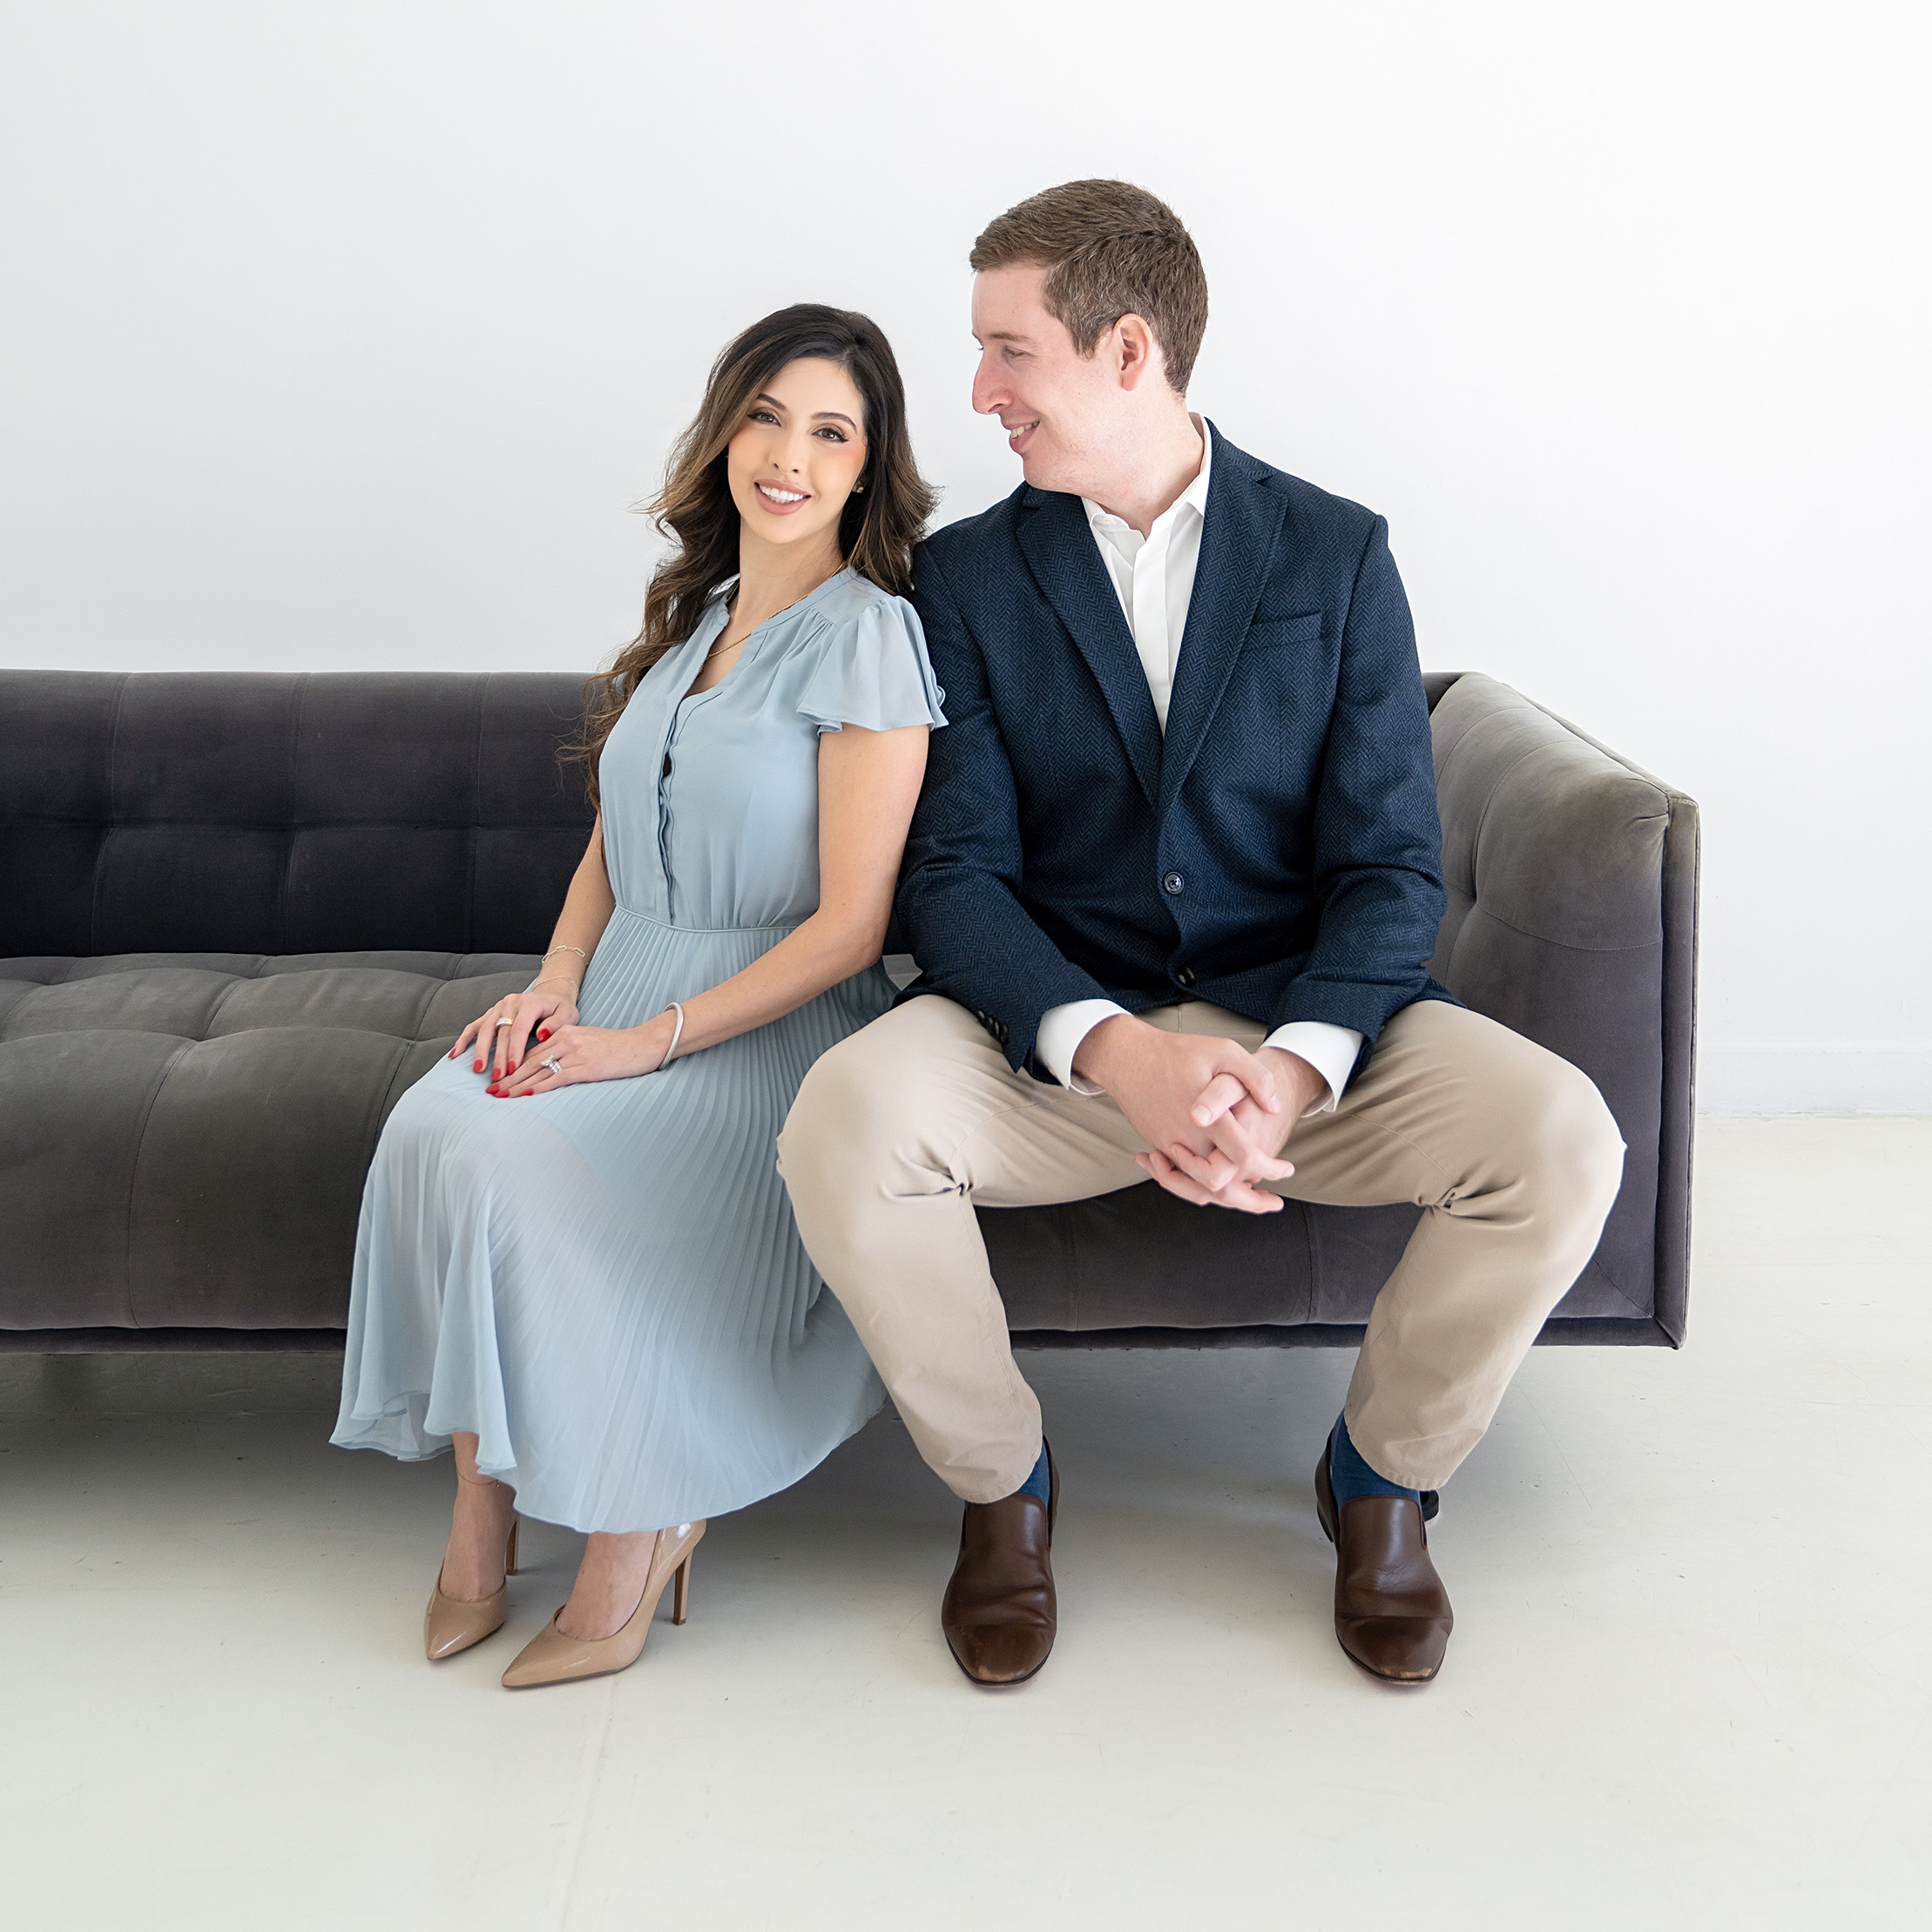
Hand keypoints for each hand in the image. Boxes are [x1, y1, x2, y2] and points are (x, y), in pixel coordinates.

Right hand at [451, 985, 581, 1082]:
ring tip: (478, 1070)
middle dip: (499, 1056)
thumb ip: (556, 1024)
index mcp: (529, 1002)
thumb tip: (541, 1035)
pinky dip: (463, 1040)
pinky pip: (474, 1026)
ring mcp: (498, 1007)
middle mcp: (510, 1003)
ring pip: (485, 1030)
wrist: (551, 995)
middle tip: (498, 1077)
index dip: (515, 1050)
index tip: (513, 1069)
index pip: (519, 1029)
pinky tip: (455, 1054)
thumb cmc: (559, 1009)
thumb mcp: (567, 1015)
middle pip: (501, 1032)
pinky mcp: (490, 1014)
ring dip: (481, 1051)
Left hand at [493, 1012, 676, 1096]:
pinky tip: (526, 1094)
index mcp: (565, 1032)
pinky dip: (539, 1087)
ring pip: (539, 1070)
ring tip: (500, 1095)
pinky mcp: (586, 1066)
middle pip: (530, 1060)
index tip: (499, 1077)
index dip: (513, 1065)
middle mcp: (566, 1040)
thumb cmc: (619, 1047)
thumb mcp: (588, 1042)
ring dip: (517, 1085)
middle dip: (509, 1076)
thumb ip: (568, 1050)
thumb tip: (549, 1067)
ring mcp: (576, 1053)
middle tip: (491, 1090)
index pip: (532, 1051)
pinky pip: (557, 1078)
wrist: (644, 1044)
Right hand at [1075, 1017, 1293, 1212]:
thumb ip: (1255, 1077)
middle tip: (1274, 1201)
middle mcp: (1186, 1138)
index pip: (1242, 1156)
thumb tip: (1274, 1107)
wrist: (1127, 1058)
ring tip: (1253, 1196)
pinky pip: (1182, 1178)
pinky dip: (1204, 1186)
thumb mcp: (1223, 1051)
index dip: (1270, 1168)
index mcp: (1207, 1118)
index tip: (1287, 1169)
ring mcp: (1169, 1146)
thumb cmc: (1176, 1052)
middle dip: (1251, 1199)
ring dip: (1228, 1198)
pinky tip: (1225, 1181)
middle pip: (1221, 1184)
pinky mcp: (1159, 1146)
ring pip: (1199, 1188)